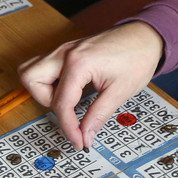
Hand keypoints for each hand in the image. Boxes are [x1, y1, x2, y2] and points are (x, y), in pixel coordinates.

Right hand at [19, 21, 162, 149]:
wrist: (146, 36)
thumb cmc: (137, 57)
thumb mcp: (120, 91)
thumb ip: (98, 115)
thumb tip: (85, 136)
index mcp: (78, 63)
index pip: (61, 103)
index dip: (68, 128)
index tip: (79, 142)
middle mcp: (64, 53)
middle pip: (31, 79)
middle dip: (46, 101)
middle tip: (69, 110)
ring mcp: (63, 50)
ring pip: (31, 69)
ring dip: (43, 89)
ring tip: (68, 98)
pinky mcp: (66, 51)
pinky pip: (44, 65)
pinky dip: (48, 80)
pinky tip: (70, 89)